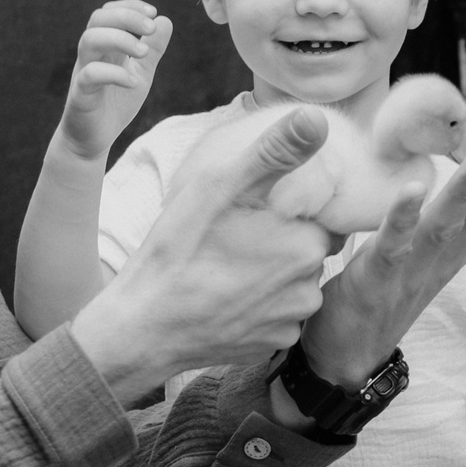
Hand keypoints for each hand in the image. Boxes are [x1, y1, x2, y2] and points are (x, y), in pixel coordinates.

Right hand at [56, 0, 170, 160]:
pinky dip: (114, 73)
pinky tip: (133, 82)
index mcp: (105, 47)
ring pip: (89, 40)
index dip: (129, 6)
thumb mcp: (141, 73)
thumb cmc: (115, 104)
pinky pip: (90, 74)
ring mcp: (83, 72)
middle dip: (126, 17)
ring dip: (120, 39)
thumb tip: (165, 20)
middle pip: (98, 19)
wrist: (93, 139)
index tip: (152, 13)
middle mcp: (91, 54)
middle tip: (150, 28)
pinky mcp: (80, 94)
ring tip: (143, 53)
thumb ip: (152, 50)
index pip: (109, 12)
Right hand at [68, 107, 331, 399]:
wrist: (144, 328)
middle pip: (308, 249)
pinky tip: (226, 297)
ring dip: (271, 275)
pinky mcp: (272, 347)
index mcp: (307, 244)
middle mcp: (310, 288)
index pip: (321, 214)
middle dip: (281, 240)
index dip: (291, 208)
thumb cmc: (179, 251)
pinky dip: (258, 307)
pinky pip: (277, 318)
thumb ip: (275, 152)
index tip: (256, 210)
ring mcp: (291, 322)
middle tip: (234, 237)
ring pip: (293, 285)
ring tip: (227, 267)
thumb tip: (317, 118)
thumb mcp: (222, 187)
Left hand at [298, 136, 465, 386]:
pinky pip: (392, 244)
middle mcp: (443, 257)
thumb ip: (443, 224)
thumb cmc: (380, 299)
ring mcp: (412, 268)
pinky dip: (402, 216)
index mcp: (456, 250)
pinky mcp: (377, 278)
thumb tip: (462, 190)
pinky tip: (412, 188)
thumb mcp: (421, 257)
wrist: (345, 363)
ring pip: (446, 224)